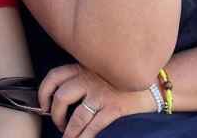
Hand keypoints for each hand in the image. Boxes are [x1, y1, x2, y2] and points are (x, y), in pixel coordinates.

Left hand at [39, 64, 155, 137]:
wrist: (153, 82)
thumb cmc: (123, 78)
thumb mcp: (100, 68)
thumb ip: (82, 75)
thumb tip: (60, 95)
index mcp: (84, 67)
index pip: (54, 76)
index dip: (44, 92)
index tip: (43, 104)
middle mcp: (90, 78)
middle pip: (61, 97)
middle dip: (56, 115)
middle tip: (58, 123)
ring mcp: (102, 94)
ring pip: (76, 117)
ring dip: (69, 132)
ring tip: (69, 137)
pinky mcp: (114, 108)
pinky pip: (93, 127)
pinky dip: (84, 137)